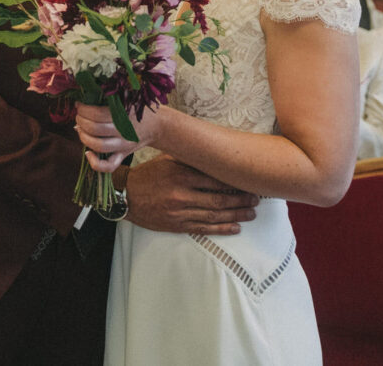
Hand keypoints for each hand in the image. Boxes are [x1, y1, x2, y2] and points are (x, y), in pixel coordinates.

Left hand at [75, 103, 165, 172]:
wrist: (158, 125)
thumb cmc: (138, 108)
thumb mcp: (128, 97)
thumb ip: (110, 98)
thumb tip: (85, 101)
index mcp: (124, 114)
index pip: (96, 114)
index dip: (83, 109)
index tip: (79, 105)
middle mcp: (123, 131)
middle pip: (94, 129)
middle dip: (81, 121)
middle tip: (79, 115)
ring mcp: (123, 146)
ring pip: (97, 146)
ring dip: (83, 137)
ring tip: (80, 129)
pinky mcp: (123, 155)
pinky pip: (109, 166)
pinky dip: (95, 163)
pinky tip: (88, 153)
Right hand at [123, 157, 258, 235]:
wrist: (126, 196)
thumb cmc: (148, 175)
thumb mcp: (166, 159)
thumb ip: (189, 159)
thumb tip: (213, 153)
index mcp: (181, 174)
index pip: (215, 179)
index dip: (234, 182)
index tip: (249, 181)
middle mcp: (182, 194)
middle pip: (219, 199)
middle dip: (241, 200)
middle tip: (257, 199)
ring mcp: (180, 212)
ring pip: (214, 215)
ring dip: (236, 215)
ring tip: (251, 213)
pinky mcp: (177, 225)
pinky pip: (203, 228)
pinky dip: (221, 229)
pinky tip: (235, 228)